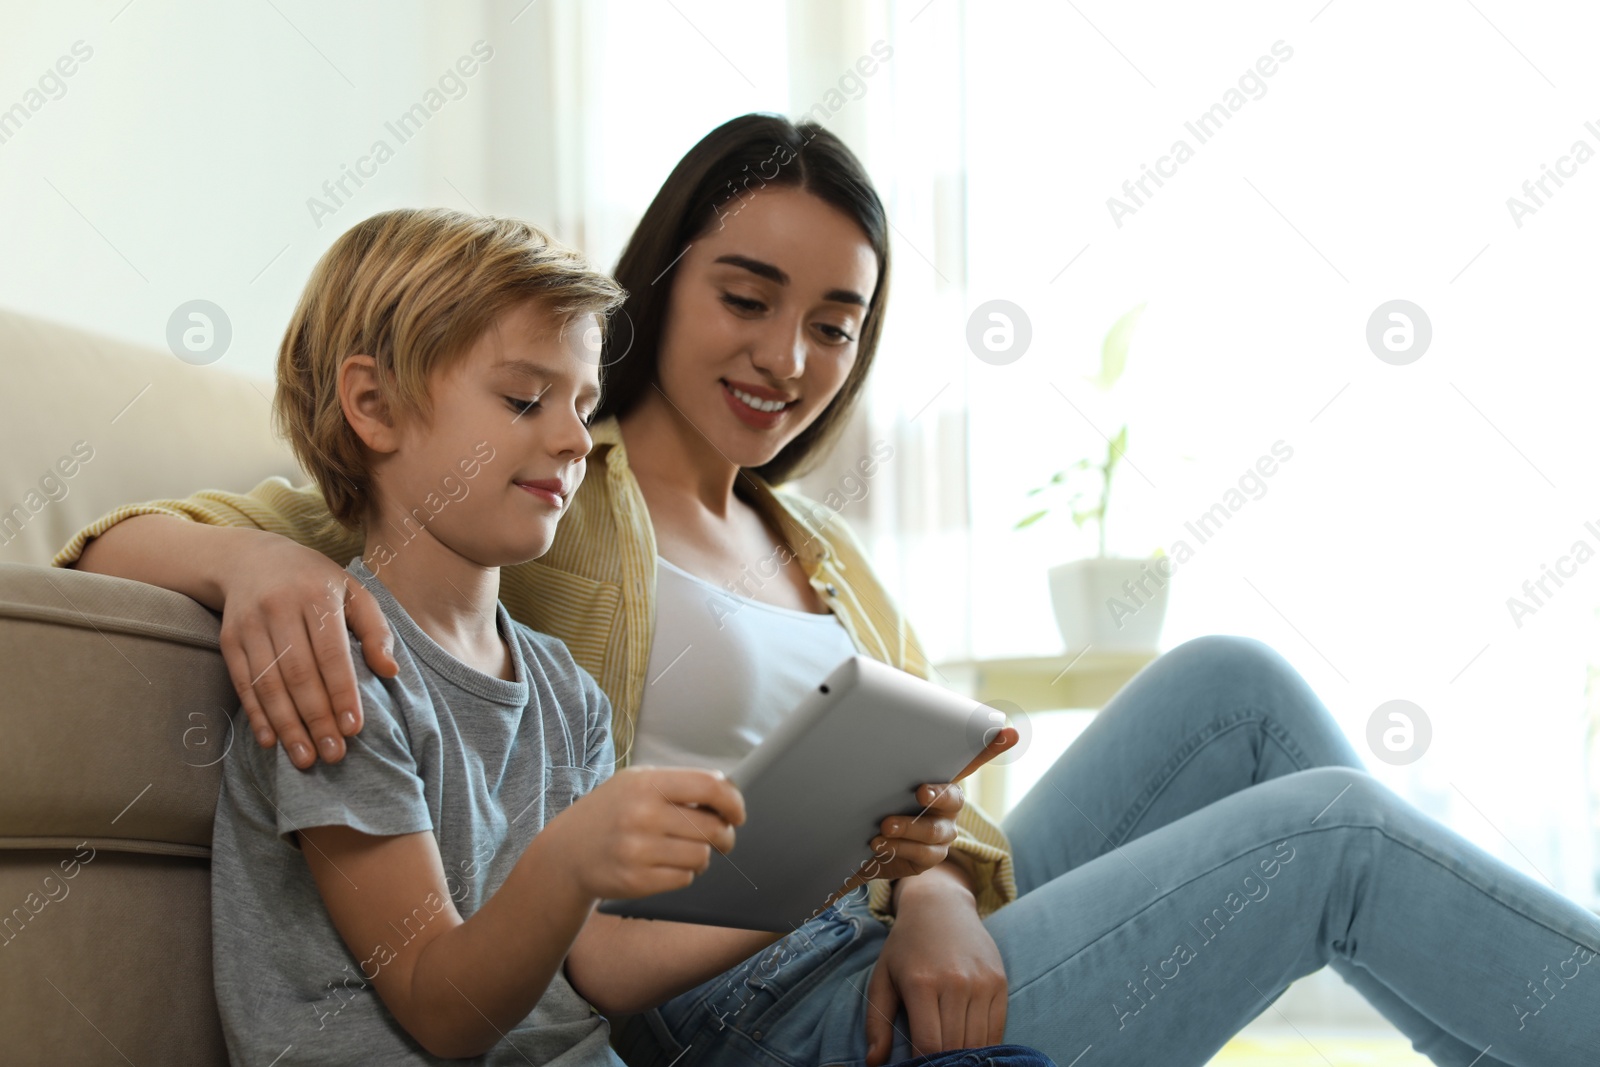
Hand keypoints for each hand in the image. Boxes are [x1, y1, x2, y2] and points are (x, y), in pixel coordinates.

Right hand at [218, 531, 398, 768]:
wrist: (253, 559)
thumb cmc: (317, 582)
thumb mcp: (353, 592)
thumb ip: (376, 630)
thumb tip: (390, 671)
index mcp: (317, 595)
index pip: (331, 653)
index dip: (341, 693)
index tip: (353, 729)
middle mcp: (279, 608)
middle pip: (298, 673)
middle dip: (316, 719)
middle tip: (332, 755)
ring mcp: (250, 624)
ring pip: (268, 683)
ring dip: (286, 725)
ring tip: (304, 759)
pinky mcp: (230, 638)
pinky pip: (243, 682)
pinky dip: (256, 714)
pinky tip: (270, 740)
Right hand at [543, 767, 746, 900]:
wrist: (566, 852)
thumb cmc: (611, 812)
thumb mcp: (636, 783)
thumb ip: (679, 784)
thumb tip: (729, 791)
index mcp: (646, 783)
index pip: (710, 786)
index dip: (733, 801)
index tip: (738, 813)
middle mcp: (642, 815)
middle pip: (713, 827)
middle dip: (725, 835)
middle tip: (722, 837)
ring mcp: (637, 850)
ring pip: (702, 856)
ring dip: (703, 855)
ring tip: (688, 850)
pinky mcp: (636, 882)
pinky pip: (684, 878)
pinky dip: (685, 873)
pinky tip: (669, 864)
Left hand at [843, 723, 1018, 889]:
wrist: (858, 844)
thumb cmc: (873, 802)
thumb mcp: (878, 780)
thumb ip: (887, 759)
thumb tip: (873, 715)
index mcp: (939, 779)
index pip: (970, 759)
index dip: (990, 747)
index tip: (1008, 732)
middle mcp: (948, 805)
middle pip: (953, 798)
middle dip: (938, 795)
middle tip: (920, 792)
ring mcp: (942, 832)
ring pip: (934, 831)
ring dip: (908, 827)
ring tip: (884, 826)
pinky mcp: (931, 856)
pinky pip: (924, 854)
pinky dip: (900, 848)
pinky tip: (879, 843)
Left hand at [864, 867, 1007, 1065]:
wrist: (941, 906)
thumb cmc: (906, 947)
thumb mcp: (882, 978)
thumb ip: (876, 1022)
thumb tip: (874, 1062)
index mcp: (921, 983)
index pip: (928, 1044)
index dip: (924, 1065)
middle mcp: (954, 982)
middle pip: (954, 1046)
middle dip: (944, 1063)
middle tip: (935, 1065)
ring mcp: (980, 982)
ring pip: (977, 1042)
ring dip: (965, 1057)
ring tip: (952, 1059)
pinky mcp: (999, 982)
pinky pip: (997, 1029)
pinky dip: (986, 1046)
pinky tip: (972, 1050)